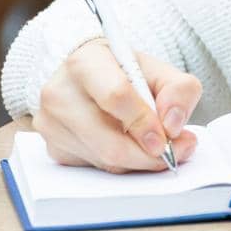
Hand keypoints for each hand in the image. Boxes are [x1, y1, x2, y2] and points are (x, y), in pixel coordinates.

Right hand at [32, 39, 201, 172]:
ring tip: (159, 146)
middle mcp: (60, 94)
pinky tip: (131, 145)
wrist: (91, 74)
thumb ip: (179, 90)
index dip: (145, 122)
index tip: (168, 137)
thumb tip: (173, 125)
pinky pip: (95, 166)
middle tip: (177, 151)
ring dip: (139, 160)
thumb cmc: (124, 71)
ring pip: (105, 159)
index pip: (115, 97)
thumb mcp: (160, 69)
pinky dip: (122, 163)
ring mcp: (51, 124)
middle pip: (109, 141)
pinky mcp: (53, 147)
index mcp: (85, 63)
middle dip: (149, 154)